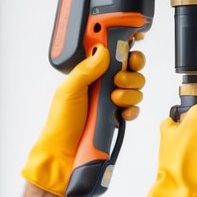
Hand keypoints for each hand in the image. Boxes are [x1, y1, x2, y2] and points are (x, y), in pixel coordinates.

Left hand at [21, 39, 146, 196]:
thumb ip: (86, 69)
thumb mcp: (69, 90)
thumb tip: (103, 50)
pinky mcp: (118, 117)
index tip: (134, 41)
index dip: (124, 46)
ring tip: (114, 99)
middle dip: (131, 69)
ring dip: (129, 91)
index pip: (111, 52)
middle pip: (129, 67)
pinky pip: (135, 107)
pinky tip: (122, 113)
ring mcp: (111, 101)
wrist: (64, 154)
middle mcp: (102, 84)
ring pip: (135, 86)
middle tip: (119, 78)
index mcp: (88, 73)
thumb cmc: (60, 123)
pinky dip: (132, 109)